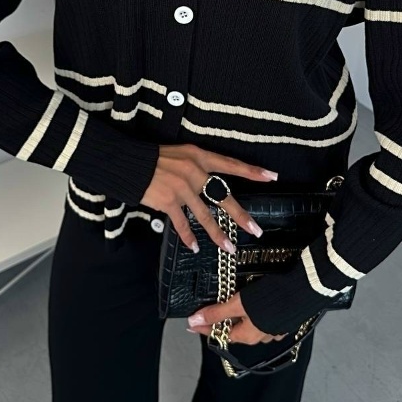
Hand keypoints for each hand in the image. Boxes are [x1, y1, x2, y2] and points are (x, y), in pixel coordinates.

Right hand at [141, 143, 276, 253]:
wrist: (130, 163)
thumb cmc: (155, 157)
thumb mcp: (181, 154)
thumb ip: (197, 166)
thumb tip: (209, 183)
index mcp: (200, 157)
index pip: (231, 165)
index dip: (252, 171)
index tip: (271, 176)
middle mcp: (195, 172)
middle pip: (223, 197)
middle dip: (240, 215)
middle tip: (255, 230)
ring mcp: (182, 188)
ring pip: (205, 216)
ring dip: (217, 234)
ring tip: (229, 248)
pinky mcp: (168, 201)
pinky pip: (181, 223)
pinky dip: (188, 236)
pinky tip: (194, 247)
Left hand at [186, 292, 288, 344]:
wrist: (303, 290)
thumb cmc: (271, 298)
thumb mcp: (238, 304)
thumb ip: (217, 313)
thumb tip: (194, 320)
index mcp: (247, 336)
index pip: (218, 334)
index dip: (204, 327)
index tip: (192, 323)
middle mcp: (260, 336)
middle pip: (235, 330)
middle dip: (222, 321)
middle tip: (210, 311)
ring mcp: (273, 328)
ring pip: (249, 324)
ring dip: (239, 315)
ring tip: (230, 304)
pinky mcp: (282, 319)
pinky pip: (262, 318)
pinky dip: (253, 311)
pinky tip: (254, 302)